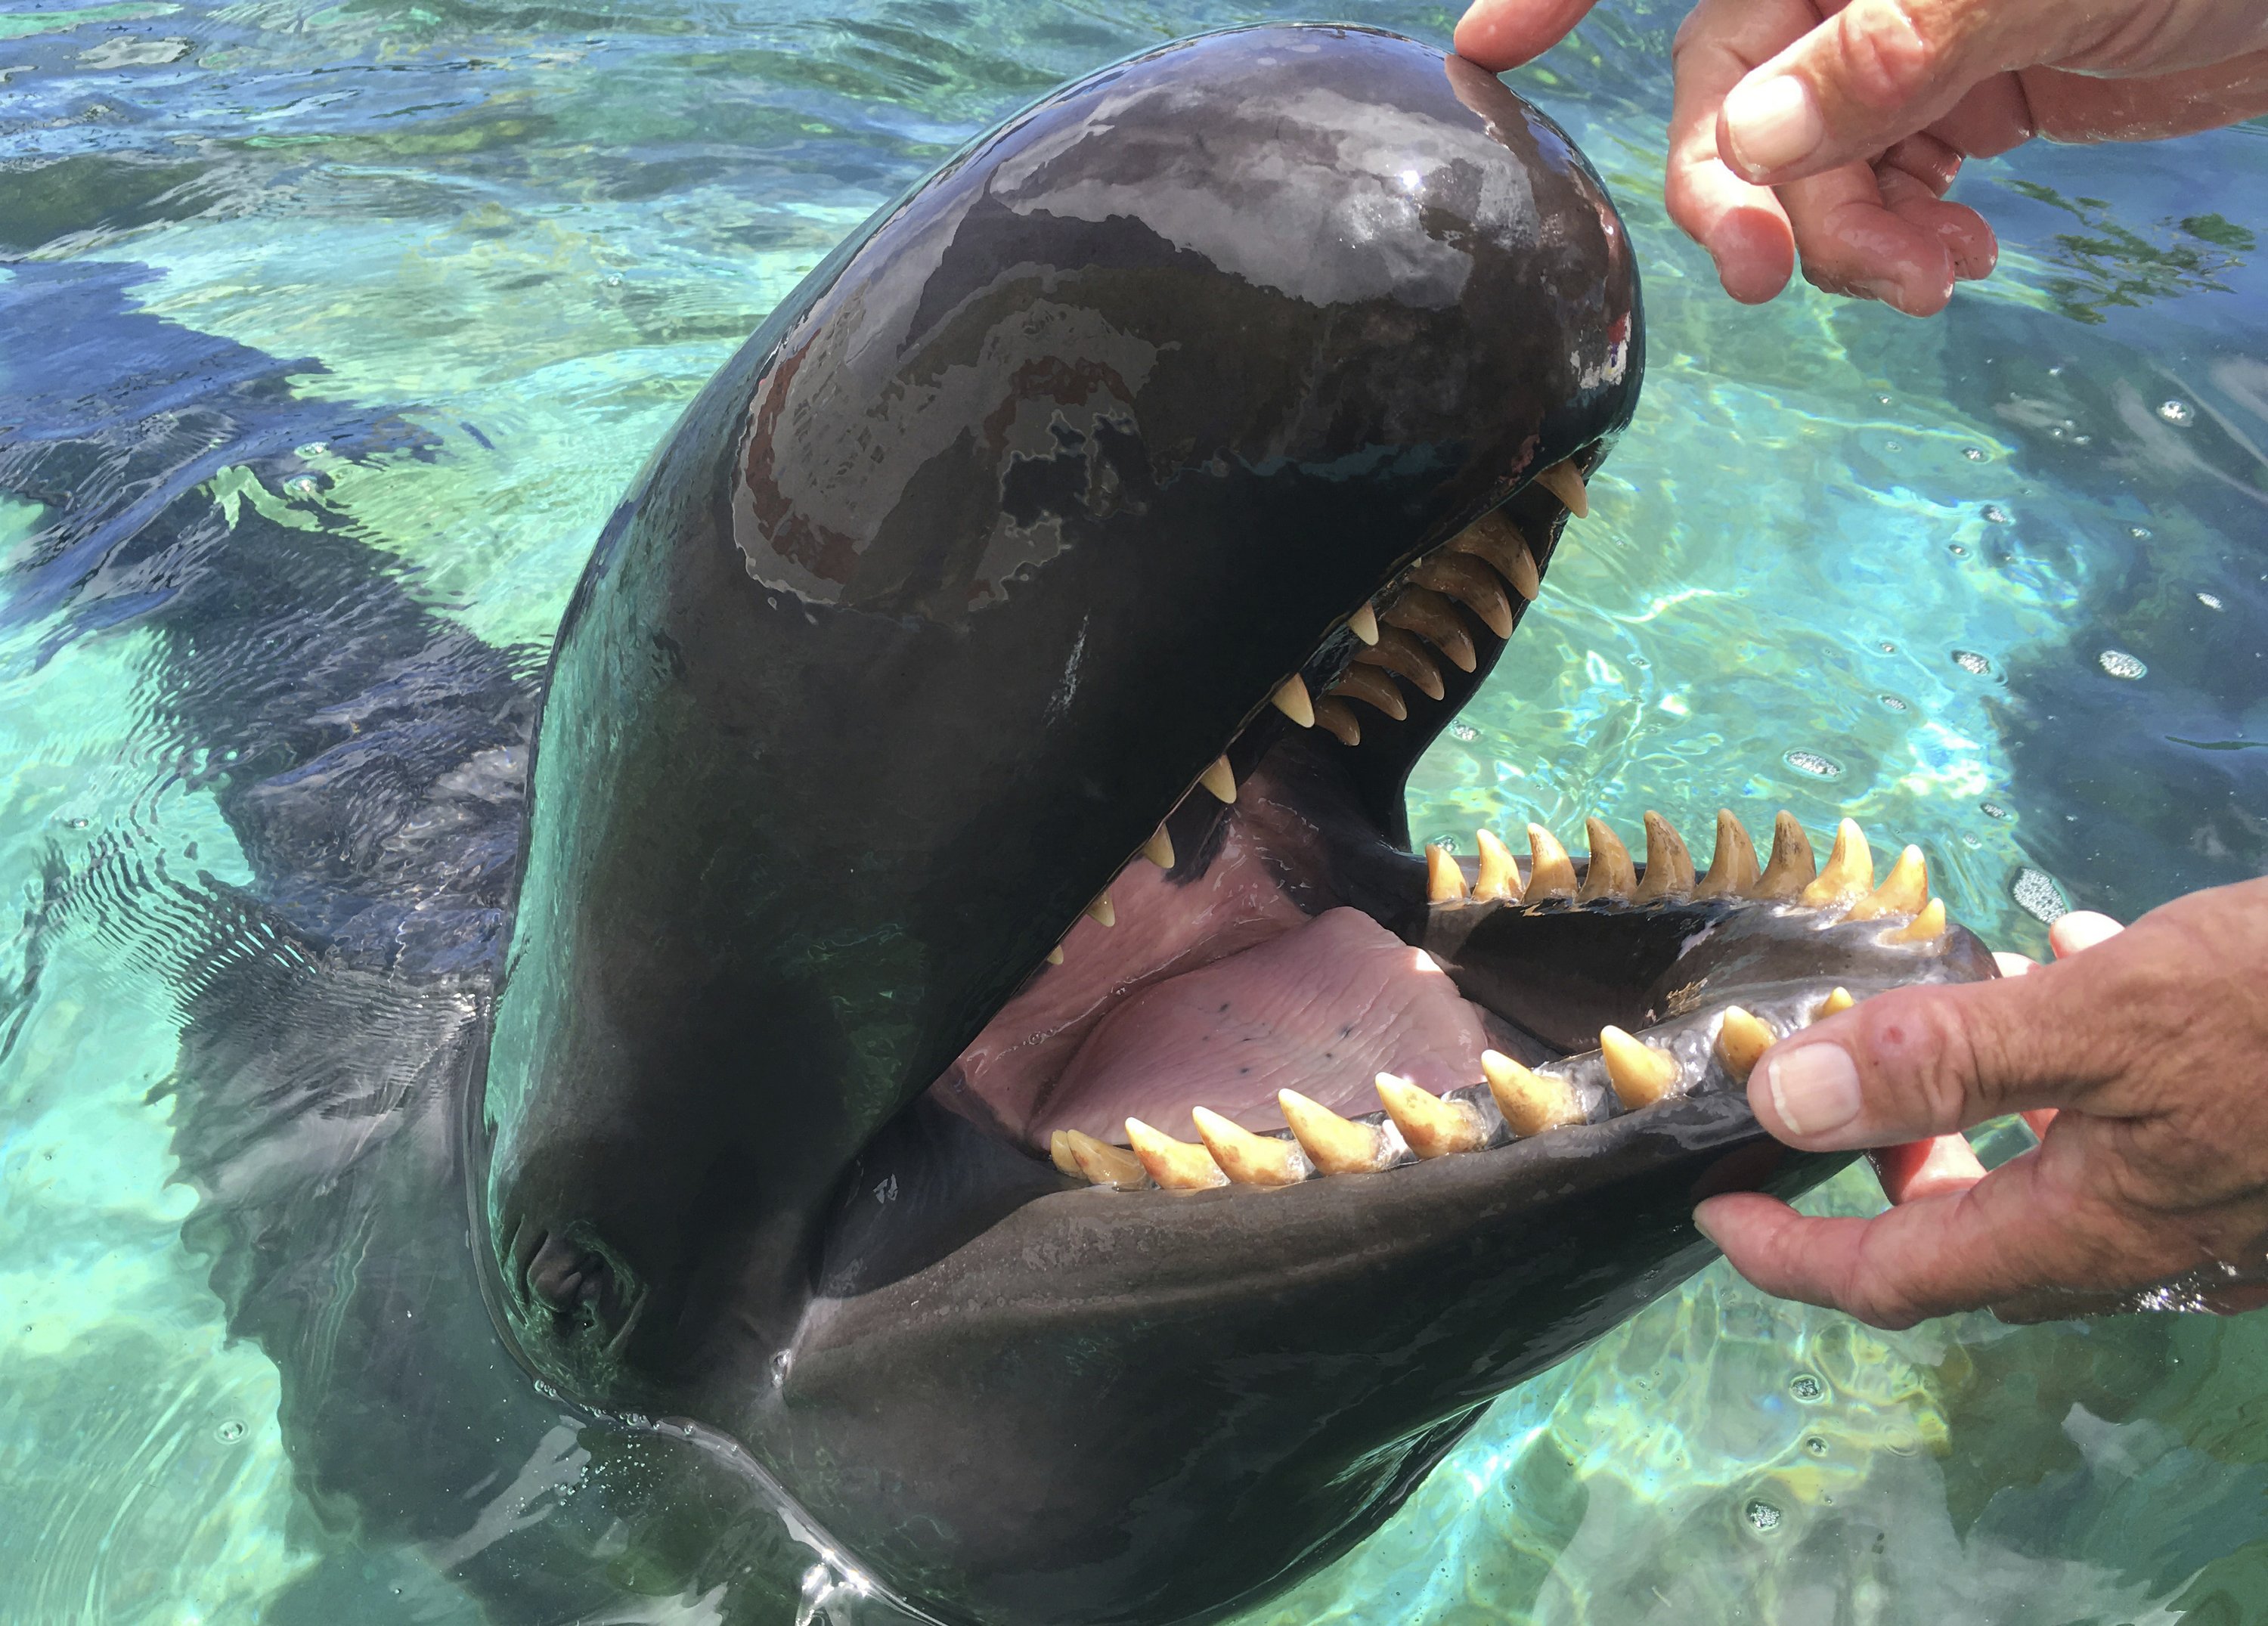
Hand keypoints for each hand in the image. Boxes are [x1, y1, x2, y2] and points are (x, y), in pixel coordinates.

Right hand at [1454, 0, 2267, 314]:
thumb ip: (1885, 57)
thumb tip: (1750, 142)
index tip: (1491, 52)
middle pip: (1735, 94)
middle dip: (1758, 196)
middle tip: (1792, 276)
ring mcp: (1906, 38)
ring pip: (1805, 160)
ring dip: (1844, 239)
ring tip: (1933, 274)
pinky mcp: (1963, 97)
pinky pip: (1881, 185)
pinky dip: (1899, 238)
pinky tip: (1958, 255)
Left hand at [1691, 879, 2267, 1326]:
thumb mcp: (2108, 1014)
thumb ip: (1946, 1059)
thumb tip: (1785, 1093)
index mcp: (2099, 1229)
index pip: (1898, 1276)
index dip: (1793, 1254)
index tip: (1714, 1211)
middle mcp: (2157, 1245)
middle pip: (1977, 1240)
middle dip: (1888, 1177)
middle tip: (1836, 1093)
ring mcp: (2224, 1216)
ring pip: (2060, 1183)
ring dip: (1987, 1113)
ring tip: (1963, 1011)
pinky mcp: (2266, 1160)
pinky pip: (2140, 1136)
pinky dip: (2083, 1074)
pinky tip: (2087, 964)